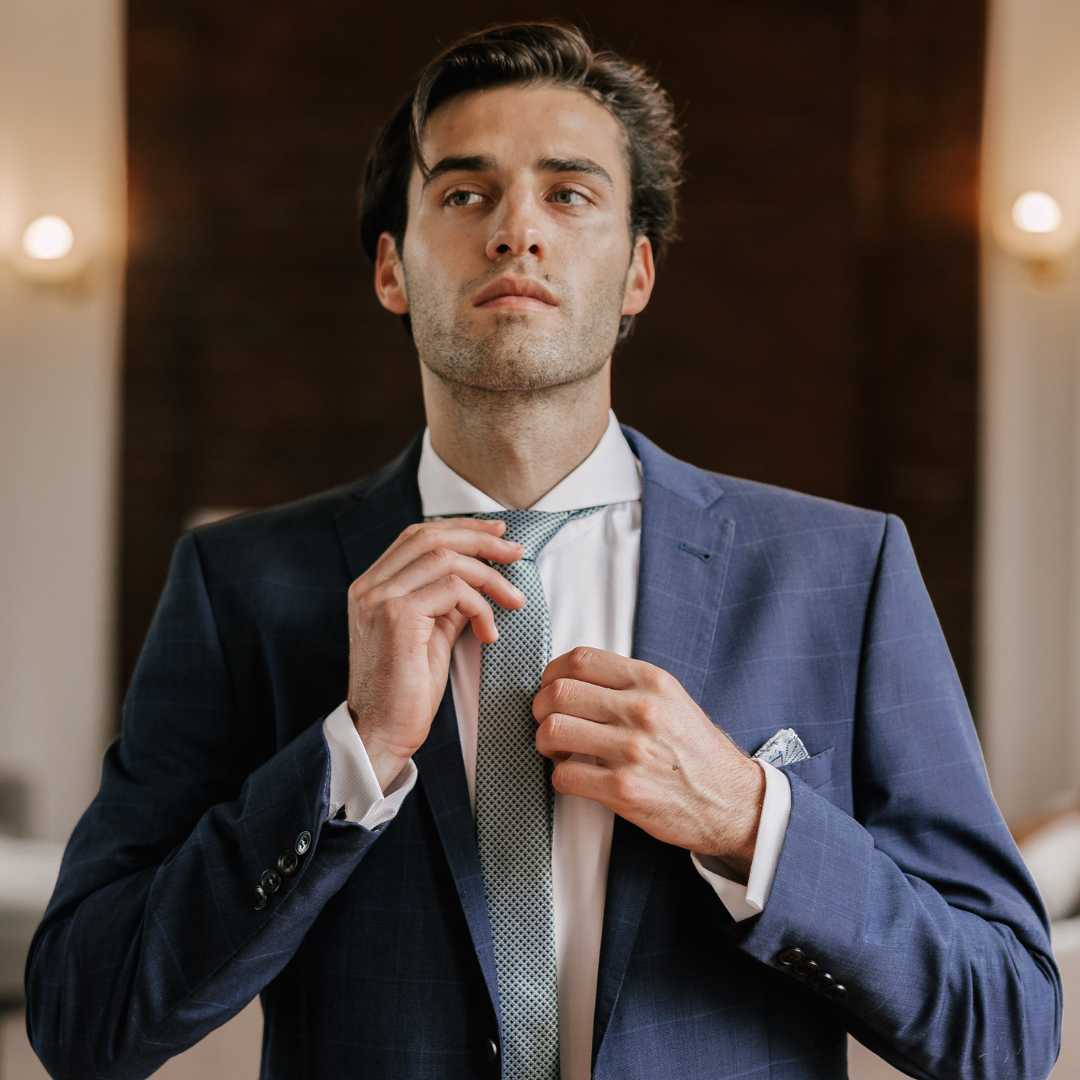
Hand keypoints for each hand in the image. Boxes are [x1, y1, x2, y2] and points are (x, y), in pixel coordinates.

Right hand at [346, 517, 525, 787]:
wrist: (382, 731)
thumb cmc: (407, 690)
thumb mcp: (430, 634)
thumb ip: (446, 602)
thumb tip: (480, 579)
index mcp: (372, 586)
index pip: (417, 535)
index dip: (460, 528)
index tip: (497, 535)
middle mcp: (370, 586)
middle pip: (431, 536)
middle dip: (480, 540)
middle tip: (516, 553)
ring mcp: (380, 599)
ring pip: (446, 559)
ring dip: (489, 577)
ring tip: (513, 601)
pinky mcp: (397, 616)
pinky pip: (452, 590)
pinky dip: (480, 606)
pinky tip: (488, 632)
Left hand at [532, 647, 764, 874]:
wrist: (732, 801)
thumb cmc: (696, 751)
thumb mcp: (671, 699)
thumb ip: (628, 684)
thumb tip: (574, 679)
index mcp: (651, 681)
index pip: (579, 659)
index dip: (551, 673)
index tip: (549, 688)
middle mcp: (641, 710)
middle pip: (558, 693)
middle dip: (540, 708)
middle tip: (547, 722)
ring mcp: (631, 750)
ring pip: (553, 731)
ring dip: (544, 743)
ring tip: (558, 751)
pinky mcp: (623, 790)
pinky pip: (564, 776)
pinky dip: (560, 777)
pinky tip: (576, 777)